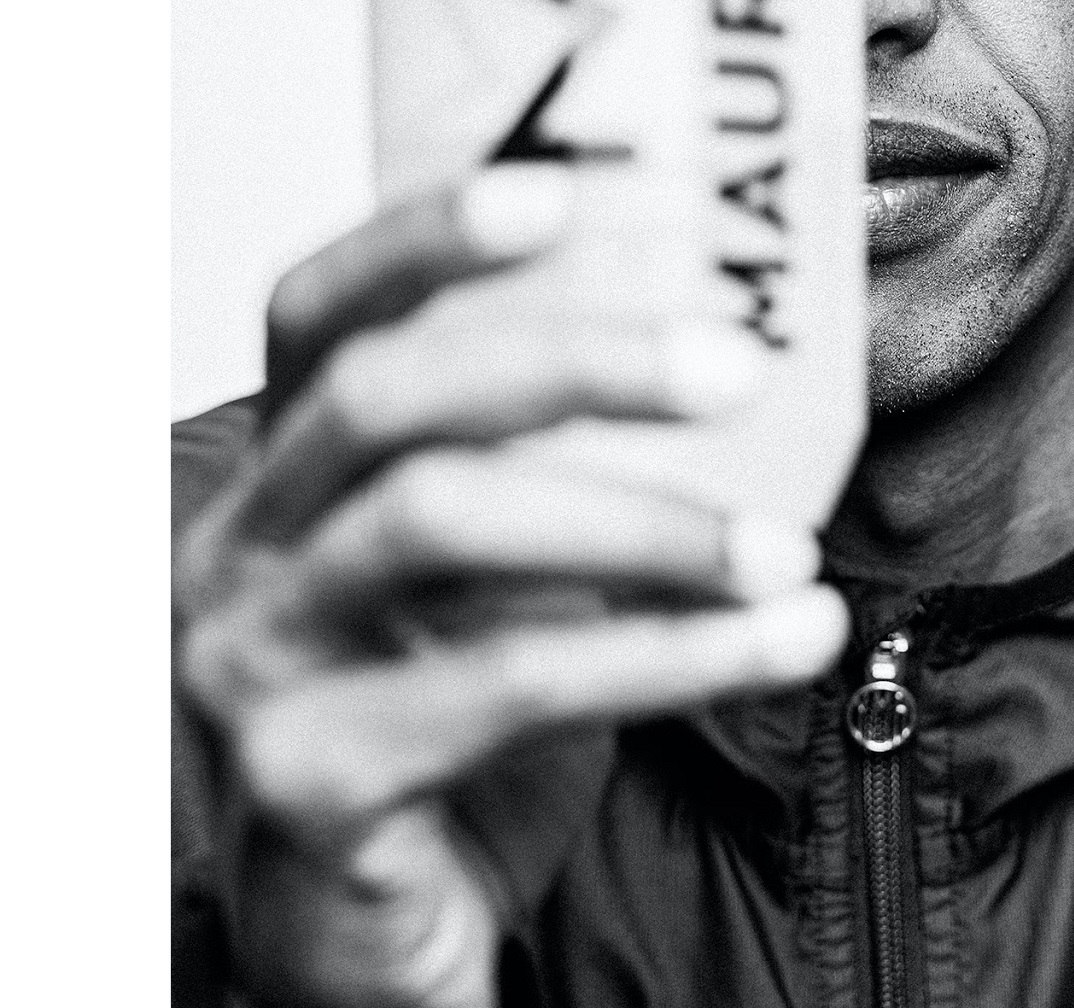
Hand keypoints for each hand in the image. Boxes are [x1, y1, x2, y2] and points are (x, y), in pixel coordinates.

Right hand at [175, 168, 848, 1006]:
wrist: (378, 930)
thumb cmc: (455, 716)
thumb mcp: (502, 569)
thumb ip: (559, 468)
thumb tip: (736, 353)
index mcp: (286, 469)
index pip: (319, 308)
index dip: (424, 235)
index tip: (556, 190)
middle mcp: (241, 546)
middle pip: (389, 393)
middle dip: (578, 360)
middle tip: (737, 364)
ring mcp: (255, 662)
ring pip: (443, 523)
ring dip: (646, 523)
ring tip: (787, 549)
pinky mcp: (311, 777)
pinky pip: (506, 686)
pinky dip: (669, 655)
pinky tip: (779, 642)